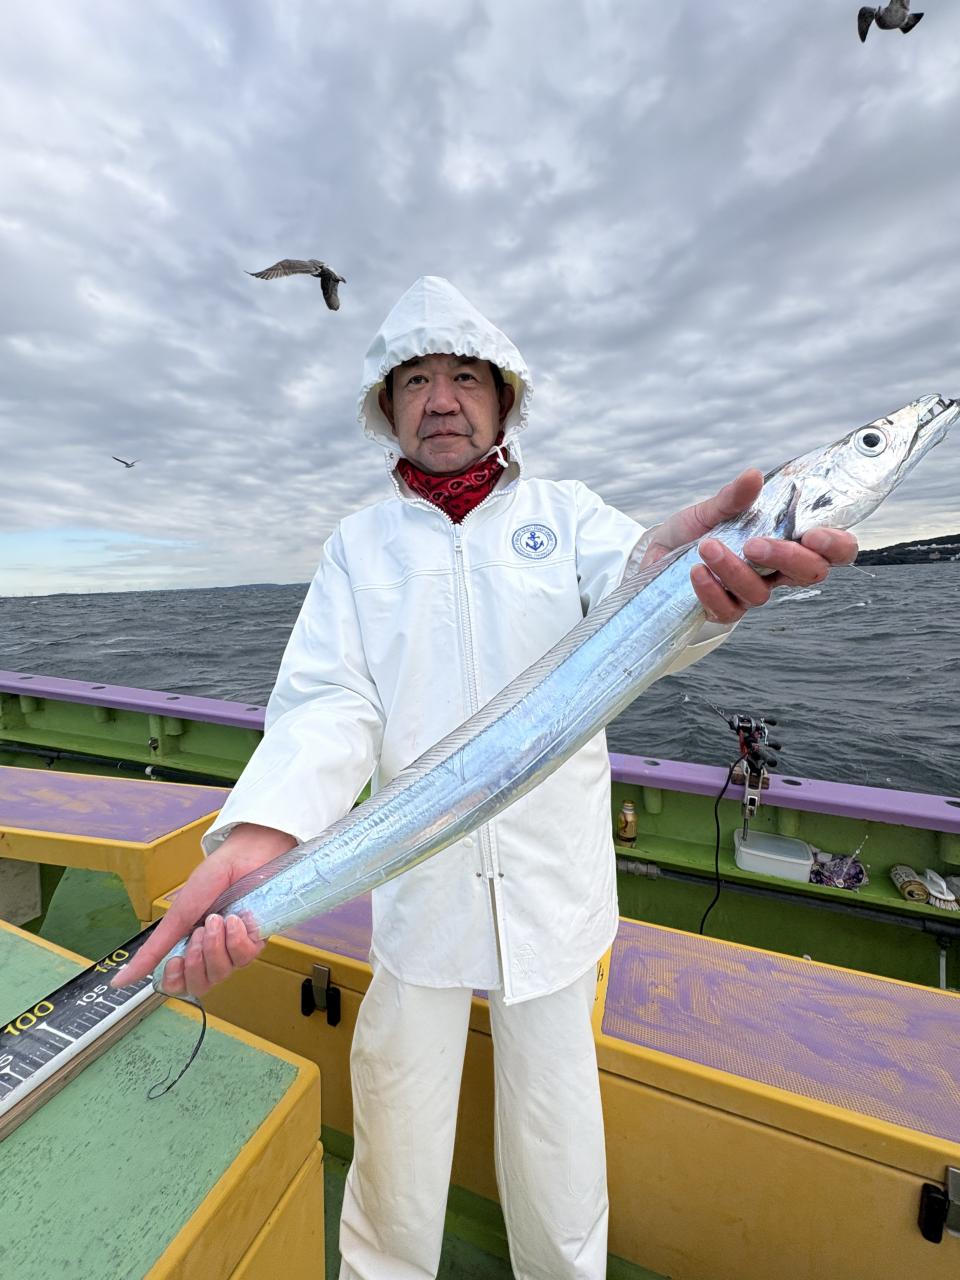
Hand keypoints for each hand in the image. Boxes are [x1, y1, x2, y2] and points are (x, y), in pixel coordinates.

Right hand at [111, 823, 296, 996]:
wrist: (242, 857)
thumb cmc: (211, 880)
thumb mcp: (177, 915)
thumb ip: (153, 950)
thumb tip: (120, 982)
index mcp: (190, 947)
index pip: (181, 985)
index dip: (176, 980)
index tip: (174, 961)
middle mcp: (213, 952)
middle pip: (201, 984)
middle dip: (197, 960)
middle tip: (199, 933)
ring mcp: (235, 948)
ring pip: (223, 972)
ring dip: (215, 944)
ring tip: (217, 919)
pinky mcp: (257, 941)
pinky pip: (245, 957)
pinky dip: (236, 938)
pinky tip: (236, 919)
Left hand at [643, 469, 858, 624]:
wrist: (656, 554)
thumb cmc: (694, 530)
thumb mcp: (711, 509)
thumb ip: (734, 497)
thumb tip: (753, 475)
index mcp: (786, 542)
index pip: (833, 551)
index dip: (835, 546)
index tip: (814, 534)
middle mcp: (775, 571)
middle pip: (808, 575)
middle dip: (788, 558)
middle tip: (754, 543)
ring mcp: (750, 593)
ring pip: (760, 593)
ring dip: (734, 570)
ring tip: (707, 546)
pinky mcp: (722, 610)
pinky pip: (727, 609)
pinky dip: (711, 589)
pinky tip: (696, 571)